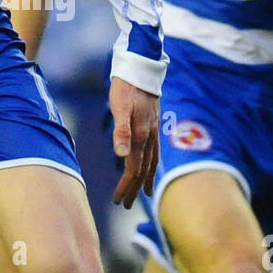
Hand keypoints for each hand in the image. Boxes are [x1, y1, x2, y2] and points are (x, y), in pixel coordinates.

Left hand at [109, 77, 159, 208]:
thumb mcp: (119, 107)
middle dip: (134, 189)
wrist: (141, 68)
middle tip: (125, 205)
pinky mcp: (154, 125)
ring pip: (152, 162)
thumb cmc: (126, 87)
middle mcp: (149, 136)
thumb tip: (120, 156)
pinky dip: (151, 164)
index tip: (118, 201)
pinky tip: (149, 166)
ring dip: (145, 179)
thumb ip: (121, 131)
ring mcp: (154, 131)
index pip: (133, 168)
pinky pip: (154, 151)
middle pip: (143, 169)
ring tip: (144, 194)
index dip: (126, 186)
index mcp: (140, 135)